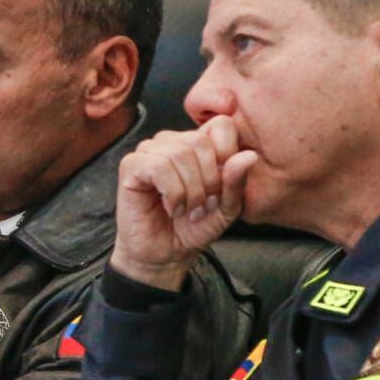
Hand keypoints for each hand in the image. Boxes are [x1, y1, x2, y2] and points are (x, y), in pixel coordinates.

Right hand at [110, 116, 257, 290]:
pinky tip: (171, 207)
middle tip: (203, 205)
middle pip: (200, 141)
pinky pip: (158, 167)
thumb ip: (237, 183)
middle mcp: (173, 141)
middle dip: (208, 180)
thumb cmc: (193, 228)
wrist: (165, 254)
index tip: (221, 186)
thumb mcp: (226, 209)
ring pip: (179, 154)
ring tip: (186, 209)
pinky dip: (172, 193)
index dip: (227, 154)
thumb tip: (248, 156)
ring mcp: (150, 151)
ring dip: (189, 191)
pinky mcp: (131, 165)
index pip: (221, 125)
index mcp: (199, 144)